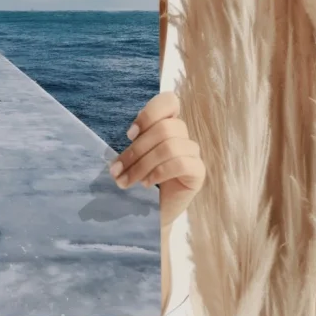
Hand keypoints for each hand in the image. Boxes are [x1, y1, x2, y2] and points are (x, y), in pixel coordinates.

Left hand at [109, 91, 204, 226]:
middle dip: (135, 150)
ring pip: (169, 147)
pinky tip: (146, 184)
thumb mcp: (133, 157)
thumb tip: (131, 134)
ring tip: (125, 181)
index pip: (169, 101)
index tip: (130, 134)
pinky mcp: (198, 172)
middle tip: (116, 170)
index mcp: (167, 126)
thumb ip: (135, 141)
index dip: (149, 114)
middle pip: (164, 128)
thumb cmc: (139, 182)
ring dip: (141, 165)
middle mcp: (183, 136)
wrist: (149, 214)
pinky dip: (159, 172)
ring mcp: (193, 154)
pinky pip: (181, 163)